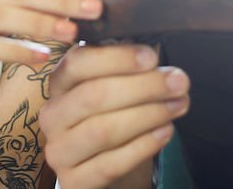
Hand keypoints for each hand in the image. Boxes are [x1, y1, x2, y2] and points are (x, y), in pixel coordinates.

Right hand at [40, 44, 189, 188]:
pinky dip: (143, 146)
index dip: (116, 58)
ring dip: (148, 115)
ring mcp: (59, 150)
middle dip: (143, 86)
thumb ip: (125, 68)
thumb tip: (155, 56)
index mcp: (59, 82)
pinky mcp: (73, 181)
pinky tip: (165, 132)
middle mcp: (52, 115)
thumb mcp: (111, 86)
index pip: (78, 62)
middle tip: (179, 81)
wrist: (98, 165)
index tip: (152, 57)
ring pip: (103, 130)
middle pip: (94, 95)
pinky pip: (110, 164)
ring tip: (178, 105)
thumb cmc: (110, 115)